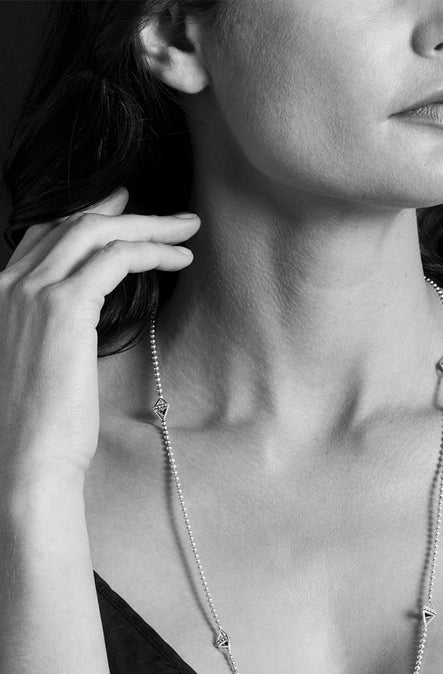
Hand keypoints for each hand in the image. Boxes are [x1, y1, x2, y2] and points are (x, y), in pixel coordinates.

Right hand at [0, 186, 199, 488]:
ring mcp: (31, 292)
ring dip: (148, 225)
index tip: (122, 207)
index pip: (44, 235)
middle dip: (126, 211)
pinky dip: (151, 251)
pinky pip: (115, 259)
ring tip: (186, 229)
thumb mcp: (38, 362)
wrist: (27, 459)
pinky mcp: (62, 308)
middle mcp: (7, 283)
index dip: (86, 215)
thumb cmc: (38, 424)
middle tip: (168, 214)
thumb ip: (50, 328)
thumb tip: (84, 315)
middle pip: (72, 223)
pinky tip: (179, 258)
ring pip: (96, 232)